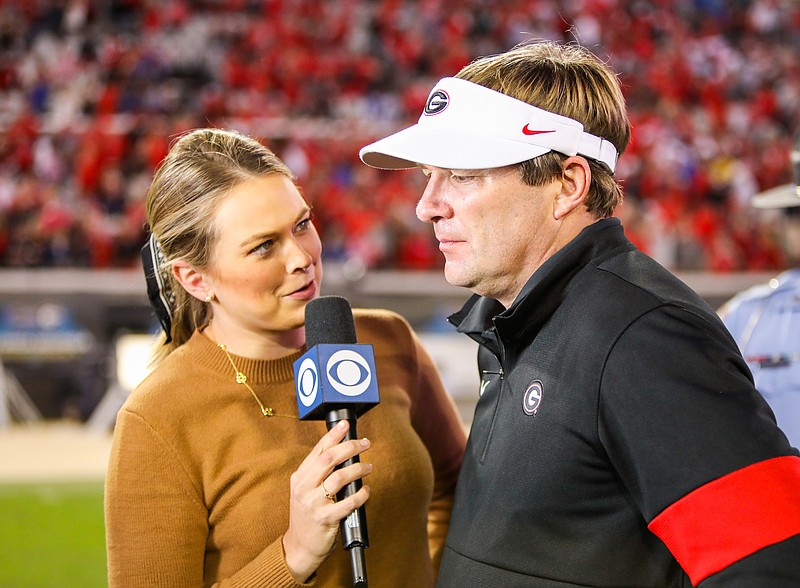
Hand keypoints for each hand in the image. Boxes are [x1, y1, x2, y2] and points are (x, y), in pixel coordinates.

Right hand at [282, 420, 371, 581]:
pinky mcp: (325, 519)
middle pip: (330, 458)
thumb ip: (319, 472)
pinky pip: (349, 502)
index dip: (333, 435)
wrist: (299, 546)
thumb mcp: (305, 490)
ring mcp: (313, 503)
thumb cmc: (307, 515)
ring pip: (340, 477)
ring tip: (368, 467)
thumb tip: (343, 451)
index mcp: (299, 477)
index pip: (318, 450)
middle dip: (350, 447)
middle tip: (365, 443)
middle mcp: (304, 487)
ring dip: (358, 469)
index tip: (345, 425)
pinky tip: (366, 491)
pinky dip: (361, 494)